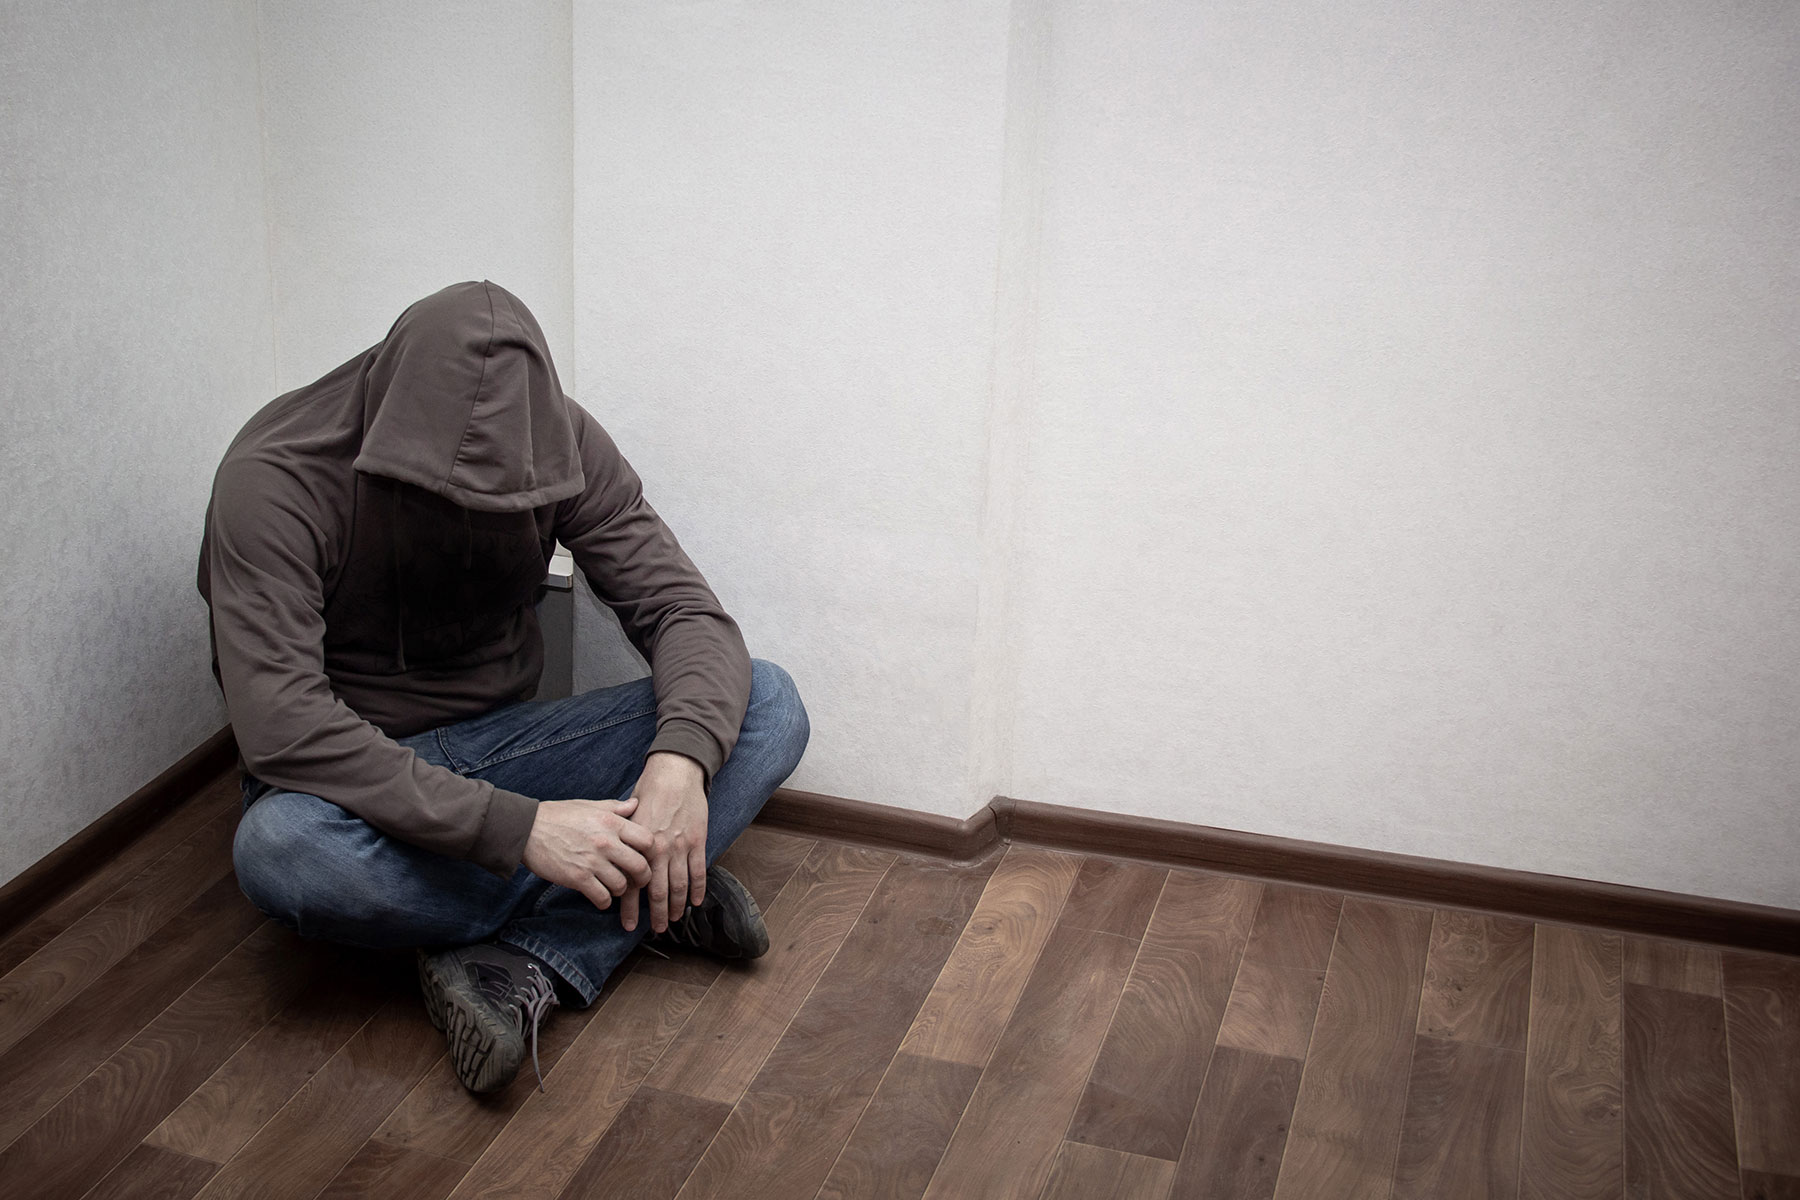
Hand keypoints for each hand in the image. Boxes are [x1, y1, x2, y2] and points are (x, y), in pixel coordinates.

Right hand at [522, 797, 654, 911]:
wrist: (527, 829)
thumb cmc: (558, 815)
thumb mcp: (589, 805)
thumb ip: (615, 808)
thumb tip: (635, 804)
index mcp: (611, 822)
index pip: (647, 840)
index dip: (651, 852)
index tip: (646, 858)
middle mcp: (606, 841)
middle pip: (640, 867)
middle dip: (643, 878)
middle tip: (638, 881)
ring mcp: (592, 861)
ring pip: (622, 885)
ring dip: (620, 890)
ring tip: (614, 887)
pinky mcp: (578, 878)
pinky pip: (602, 897)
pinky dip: (604, 901)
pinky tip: (601, 896)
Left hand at [621, 752, 708, 933]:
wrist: (676, 772)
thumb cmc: (650, 790)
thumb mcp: (629, 815)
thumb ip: (622, 839)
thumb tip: (612, 859)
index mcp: (638, 845)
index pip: (632, 884)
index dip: (630, 908)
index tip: (628, 925)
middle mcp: (658, 850)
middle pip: (658, 892)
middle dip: (657, 915)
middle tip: (656, 931)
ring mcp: (680, 847)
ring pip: (679, 886)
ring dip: (677, 907)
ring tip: (675, 920)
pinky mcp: (697, 841)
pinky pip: (698, 871)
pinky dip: (698, 889)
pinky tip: (695, 902)